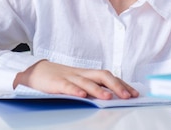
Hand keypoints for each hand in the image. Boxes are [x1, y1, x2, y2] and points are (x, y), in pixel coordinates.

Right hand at [13, 60, 139, 99]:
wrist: (35, 71)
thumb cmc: (59, 78)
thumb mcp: (78, 82)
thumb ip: (92, 87)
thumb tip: (111, 96)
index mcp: (88, 74)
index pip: (110, 77)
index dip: (123, 84)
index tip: (135, 93)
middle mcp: (82, 74)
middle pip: (102, 76)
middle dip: (117, 86)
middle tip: (128, 96)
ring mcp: (69, 77)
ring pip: (86, 82)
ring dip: (99, 90)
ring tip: (109, 97)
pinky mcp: (56, 83)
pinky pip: (67, 86)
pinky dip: (75, 90)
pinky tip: (82, 96)